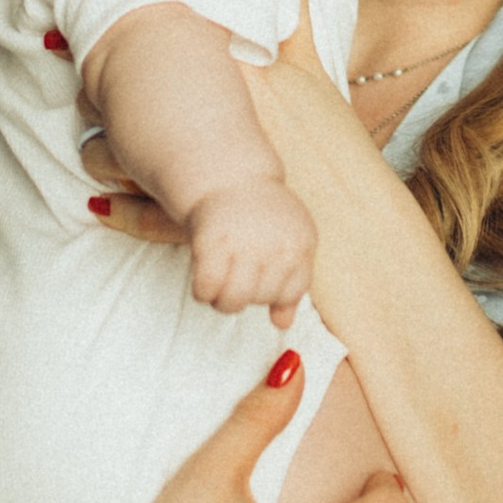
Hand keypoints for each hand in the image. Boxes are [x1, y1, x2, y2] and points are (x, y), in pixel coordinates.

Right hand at [184, 178, 317, 317]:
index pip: (291, 292)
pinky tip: (204, 278)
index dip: (274, 293)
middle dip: (246, 295)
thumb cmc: (262, 218)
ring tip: (221, 282)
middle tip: (237, 276)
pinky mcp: (211, 242)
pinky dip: (202, 291)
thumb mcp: (289, 243)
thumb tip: (283, 324)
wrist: (229, 177)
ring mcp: (243, 243)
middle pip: (259, 299)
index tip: (263, 277)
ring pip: (232, 302)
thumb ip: (291, 282)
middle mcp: (275, 243)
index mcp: (300, 243)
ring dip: (222, 300)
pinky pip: (205, 290)